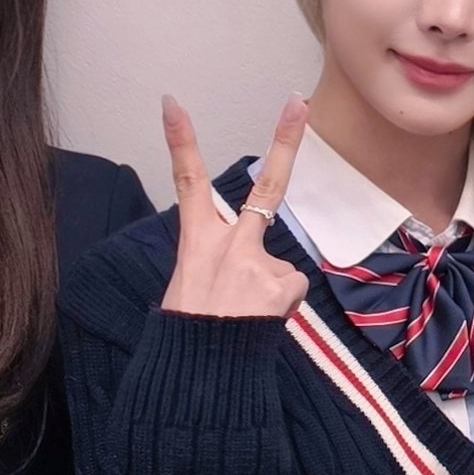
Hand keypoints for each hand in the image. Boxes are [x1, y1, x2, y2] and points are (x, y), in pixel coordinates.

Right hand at [159, 96, 312, 318]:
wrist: (201, 372)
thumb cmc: (192, 331)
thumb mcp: (192, 285)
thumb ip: (227, 261)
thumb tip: (260, 269)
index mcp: (196, 241)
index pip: (187, 181)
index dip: (181, 140)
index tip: (174, 103)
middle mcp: (230, 244)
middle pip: (265, 186)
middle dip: (285, 141)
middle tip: (299, 102)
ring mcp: (258, 262)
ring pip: (280, 265)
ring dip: (270, 289)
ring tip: (245, 315)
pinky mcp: (282, 286)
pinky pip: (291, 289)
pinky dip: (281, 305)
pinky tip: (261, 321)